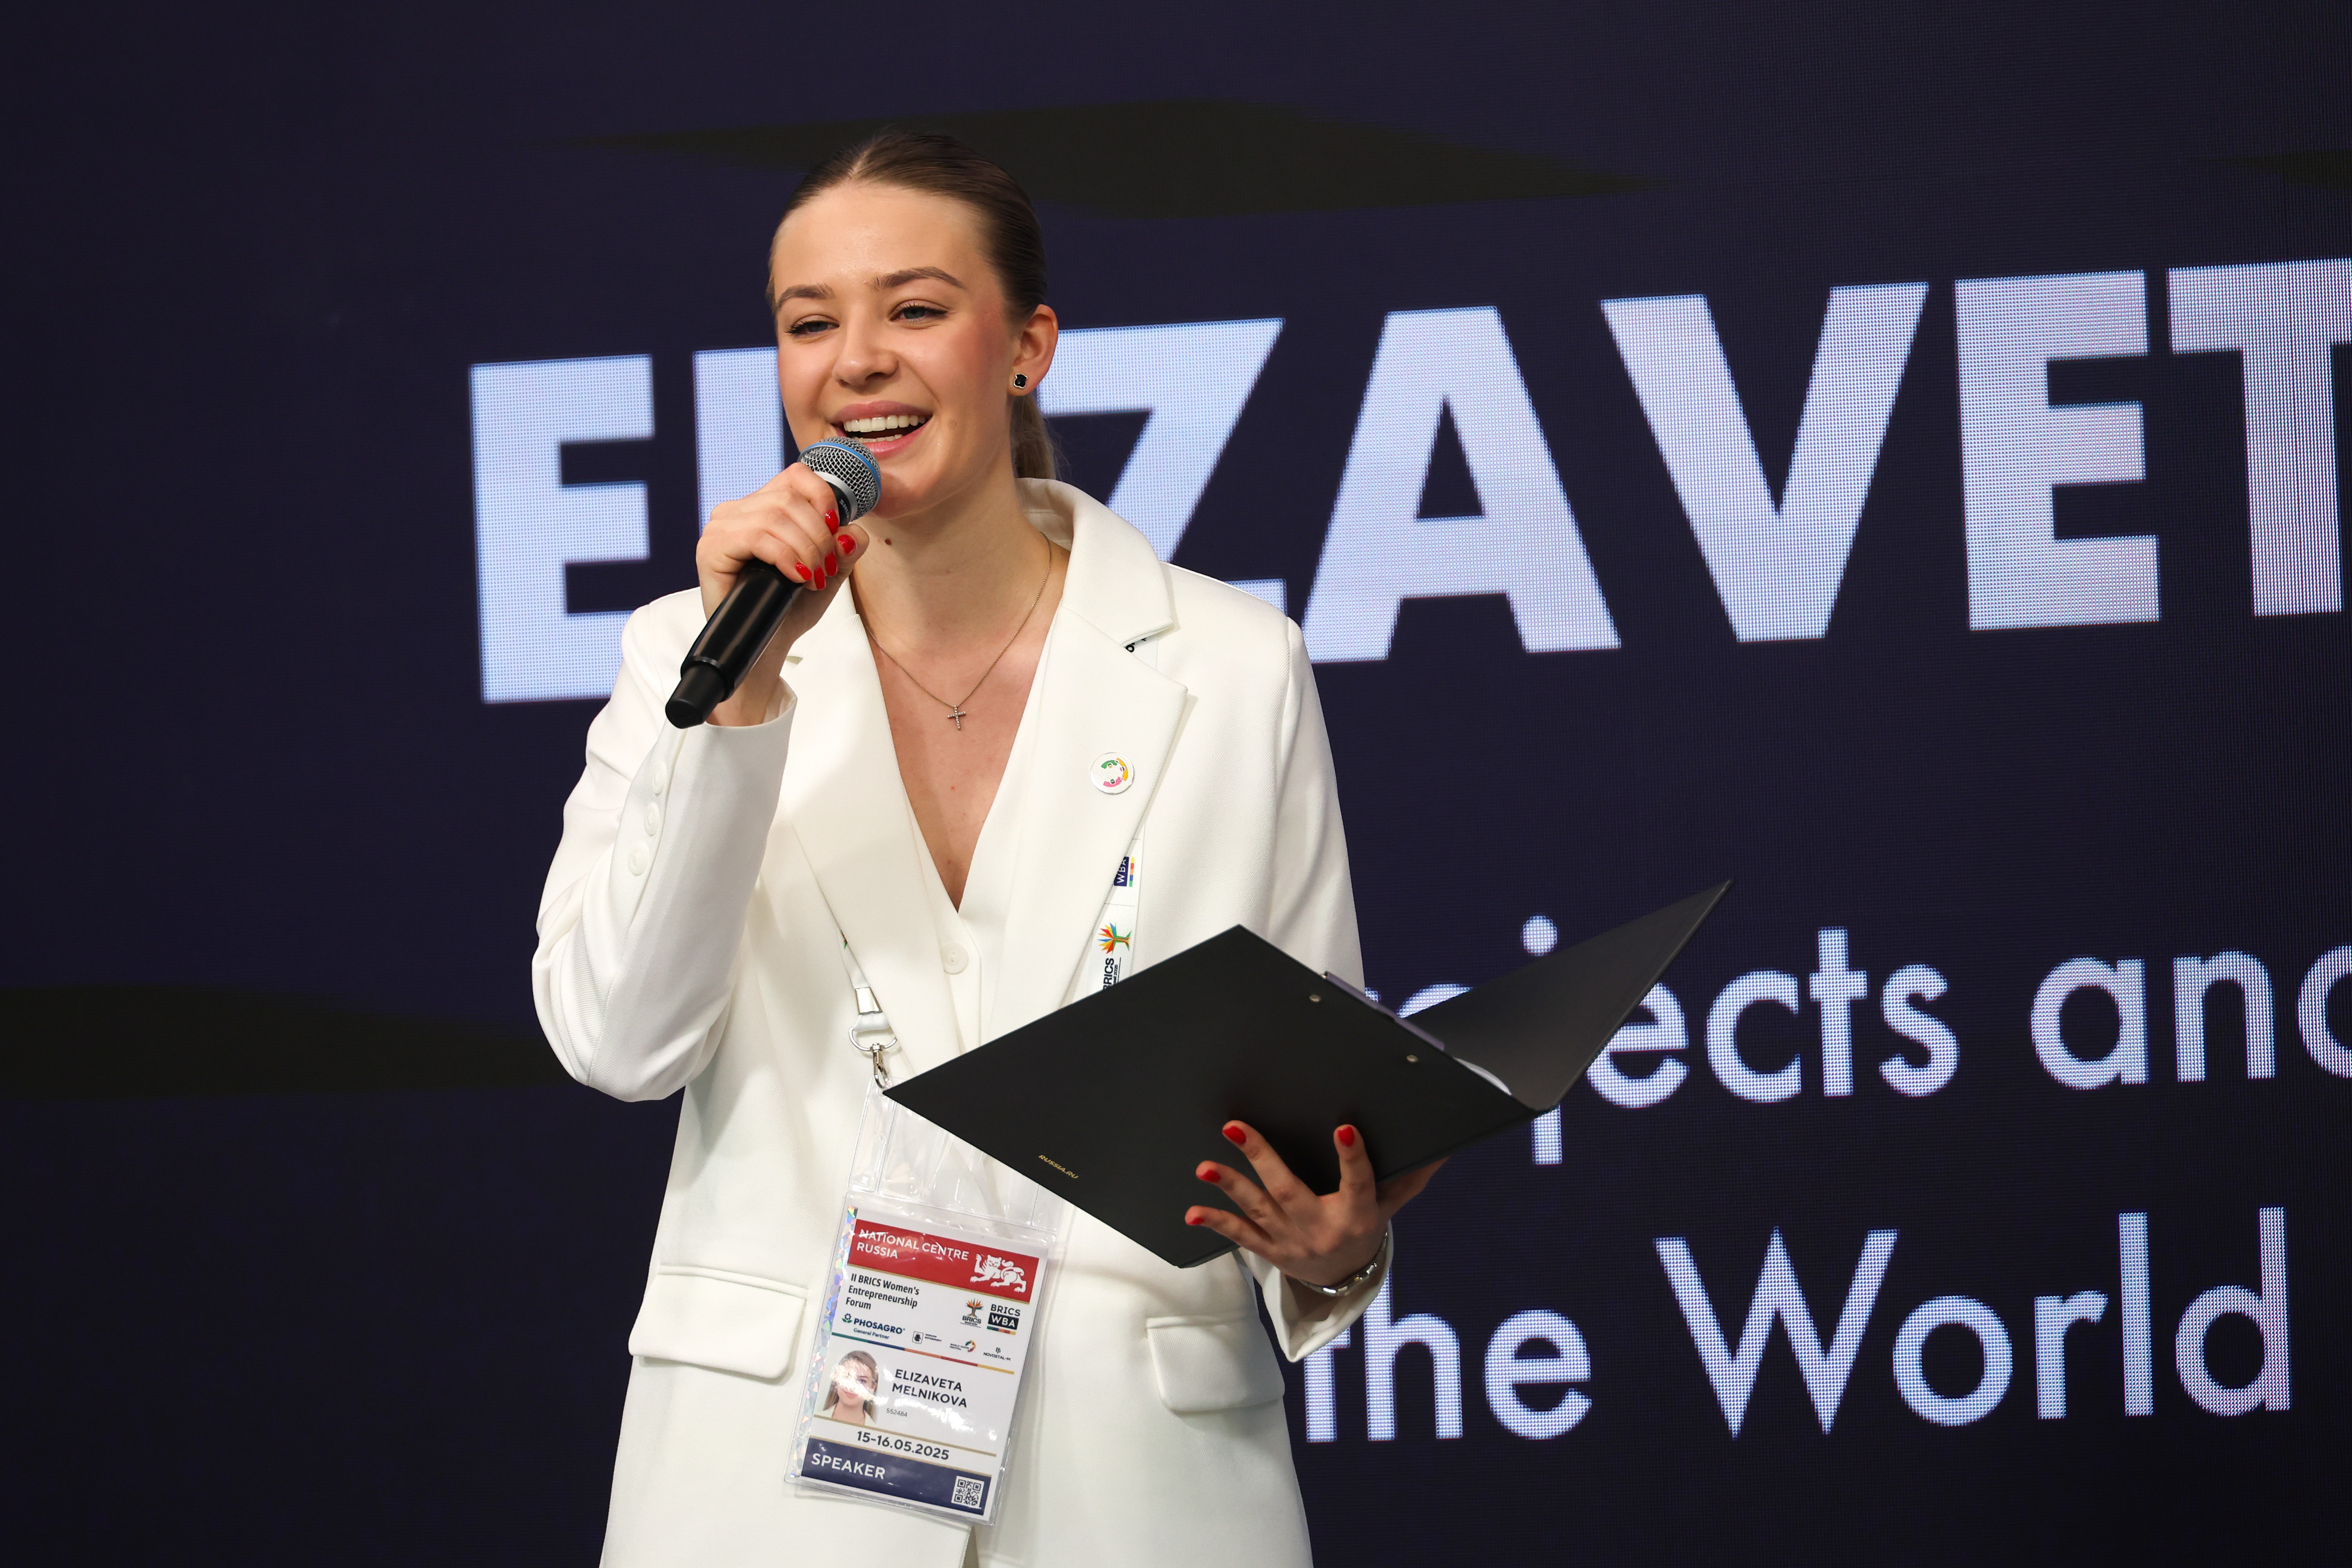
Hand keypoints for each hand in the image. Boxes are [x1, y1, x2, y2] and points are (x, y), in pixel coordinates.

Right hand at [696, 465, 870, 725]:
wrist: (765, 646)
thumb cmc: (790, 609)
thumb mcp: (828, 574)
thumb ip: (844, 549)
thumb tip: (853, 532)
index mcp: (762, 506)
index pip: (795, 475)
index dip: (823, 496)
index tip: (837, 529)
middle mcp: (737, 511)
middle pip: (789, 497)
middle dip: (819, 535)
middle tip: (826, 568)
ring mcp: (720, 528)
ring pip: (775, 515)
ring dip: (806, 549)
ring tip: (813, 578)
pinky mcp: (710, 549)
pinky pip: (755, 536)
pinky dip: (785, 556)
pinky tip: (796, 577)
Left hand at [1185, 1121, 1445, 1289]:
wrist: (1344, 1278)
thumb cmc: (1365, 1226)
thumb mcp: (1390, 1204)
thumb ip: (1410, 1177)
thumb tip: (1443, 1150)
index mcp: (1357, 1214)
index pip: (1358, 1182)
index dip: (1353, 1156)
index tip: (1344, 1127)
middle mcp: (1321, 1230)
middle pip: (1289, 1191)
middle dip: (1261, 1158)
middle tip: (1236, 1127)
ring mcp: (1291, 1242)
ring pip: (1258, 1211)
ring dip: (1230, 1188)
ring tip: (1205, 1166)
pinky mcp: (1270, 1251)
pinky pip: (1240, 1238)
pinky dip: (1217, 1224)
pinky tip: (1193, 1213)